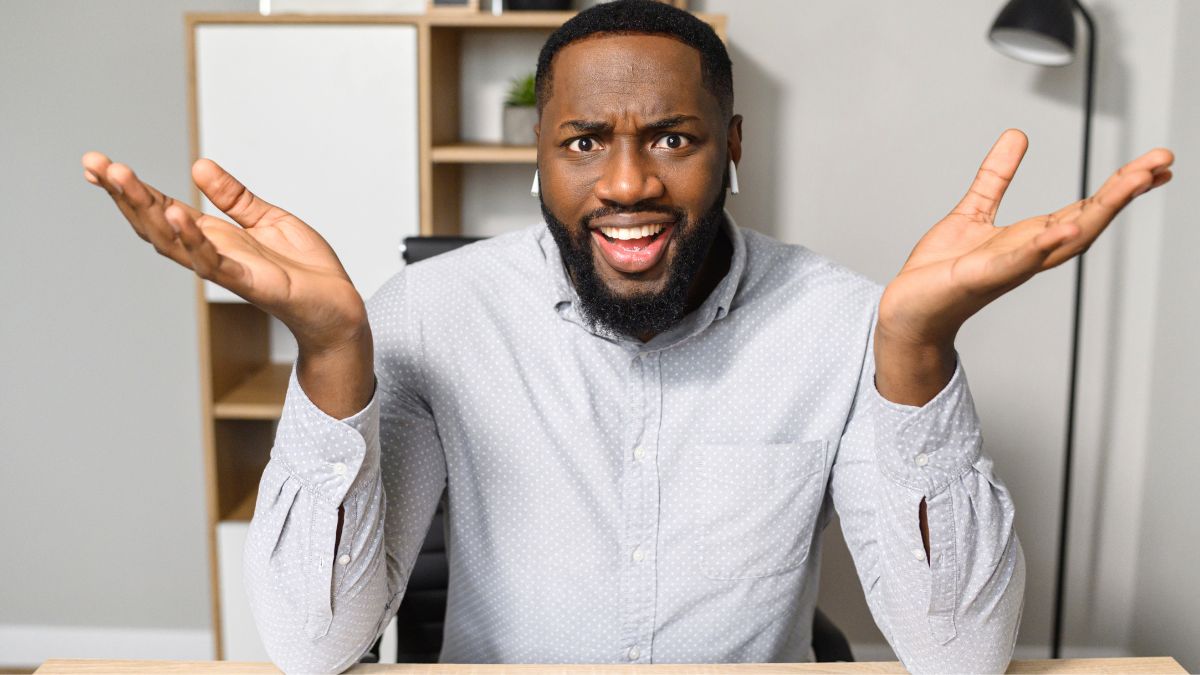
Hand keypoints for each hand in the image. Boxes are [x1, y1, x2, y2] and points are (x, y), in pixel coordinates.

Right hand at [80, 151, 368, 354]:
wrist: (339, 308)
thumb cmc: (305, 270)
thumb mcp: (269, 220)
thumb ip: (235, 198)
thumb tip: (199, 166)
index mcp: (215, 238)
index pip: (163, 209)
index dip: (131, 188)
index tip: (97, 164)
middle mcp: (213, 255)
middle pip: (157, 224)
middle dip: (125, 195)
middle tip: (97, 164)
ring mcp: (228, 271)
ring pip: (176, 243)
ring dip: (149, 213)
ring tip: (125, 180)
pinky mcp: (252, 283)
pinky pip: (215, 264)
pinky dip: (195, 241)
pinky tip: (178, 215)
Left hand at [877, 129, 1173, 348]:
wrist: (909, 310)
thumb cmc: (942, 271)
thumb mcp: (973, 211)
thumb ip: (996, 176)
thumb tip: (1017, 135)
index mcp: (1029, 238)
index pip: (1085, 208)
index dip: (1120, 186)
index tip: (1155, 164)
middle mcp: (1028, 254)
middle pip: (1086, 219)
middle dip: (1124, 192)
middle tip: (1161, 163)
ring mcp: (1008, 267)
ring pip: (1063, 239)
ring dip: (1098, 211)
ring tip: (1132, 183)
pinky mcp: (980, 276)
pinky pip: (1016, 260)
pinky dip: (1042, 245)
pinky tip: (1064, 228)